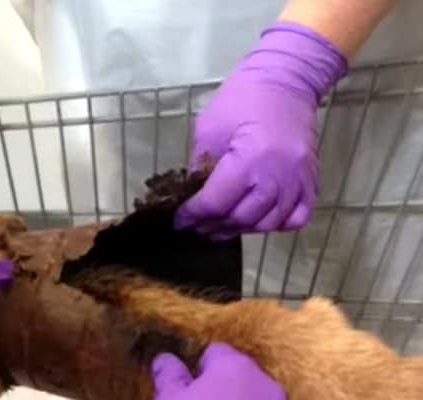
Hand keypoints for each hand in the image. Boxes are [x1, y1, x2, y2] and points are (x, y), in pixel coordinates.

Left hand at [177, 22, 346, 237]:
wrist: (287, 78)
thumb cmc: (242, 98)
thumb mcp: (209, 130)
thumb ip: (200, 167)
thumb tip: (193, 198)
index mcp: (250, 159)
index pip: (216, 203)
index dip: (193, 216)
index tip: (179, 221)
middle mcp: (278, 175)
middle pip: (241, 218)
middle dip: (213, 226)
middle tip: (196, 227)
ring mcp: (298, 180)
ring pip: (267, 224)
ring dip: (240, 230)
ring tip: (220, 227)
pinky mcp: (311, 179)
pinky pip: (297, 217)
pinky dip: (276, 225)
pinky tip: (257, 220)